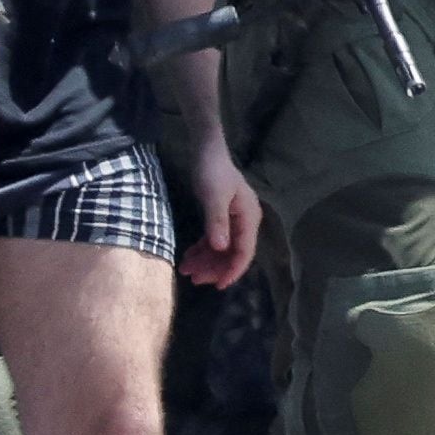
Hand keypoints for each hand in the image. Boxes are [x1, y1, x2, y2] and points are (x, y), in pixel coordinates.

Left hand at [174, 121, 261, 289]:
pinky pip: (214, 239)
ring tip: (185, 270)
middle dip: (213, 268)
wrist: (206, 149)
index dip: (232, 270)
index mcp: (249, 217)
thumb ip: (217, 222)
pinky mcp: (222, 216)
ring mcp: (234, 219)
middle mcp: (245, 221)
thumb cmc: (211, 170)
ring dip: (205, 260)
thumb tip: (220, 248)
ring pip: (222, 248)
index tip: (217, 285)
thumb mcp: (213, 196)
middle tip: (193, 278)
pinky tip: (189, 255)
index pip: (244, 251)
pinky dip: (202, 249)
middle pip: (232, 253)